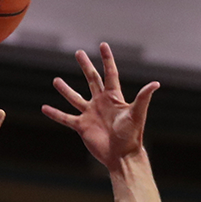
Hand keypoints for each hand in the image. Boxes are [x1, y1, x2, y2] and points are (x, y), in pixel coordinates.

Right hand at [42, 43, 158, 169]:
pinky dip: (55, 113)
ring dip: (65, 89)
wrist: (122, 156)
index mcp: (114, 97)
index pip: (110, 73)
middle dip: (86, 66)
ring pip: (75, 98)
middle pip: (92, 80)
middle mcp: (101, 103)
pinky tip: (44, 107)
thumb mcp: (137, 114)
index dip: (107, 59)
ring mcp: (90, 114)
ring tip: (56, 80)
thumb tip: (156, 83)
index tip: (102, 45)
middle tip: (78, 53)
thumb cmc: (131, 135)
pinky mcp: (82, 126)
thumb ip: (143, 97)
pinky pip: (66, 118)